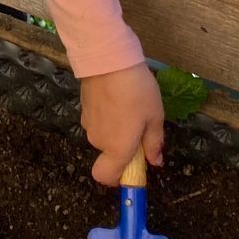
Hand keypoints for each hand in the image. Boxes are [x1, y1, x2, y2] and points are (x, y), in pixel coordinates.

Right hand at [78, 64, 166, 186]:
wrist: (108, 60)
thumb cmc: (136, 91)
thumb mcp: (155, 117)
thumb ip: (154, 143)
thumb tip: (155, 162)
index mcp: (117, 149)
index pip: (106, 178)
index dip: (118, 179)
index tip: (134, 167)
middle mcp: (99, 141)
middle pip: (109, 155)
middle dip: (123, 147)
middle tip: (140, 126)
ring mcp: (88, 125)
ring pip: (103, 137)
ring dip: (115, 130)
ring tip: (129, 107)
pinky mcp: (83, 109)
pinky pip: (98, 122)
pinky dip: (107, 117)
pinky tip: (117, 98)